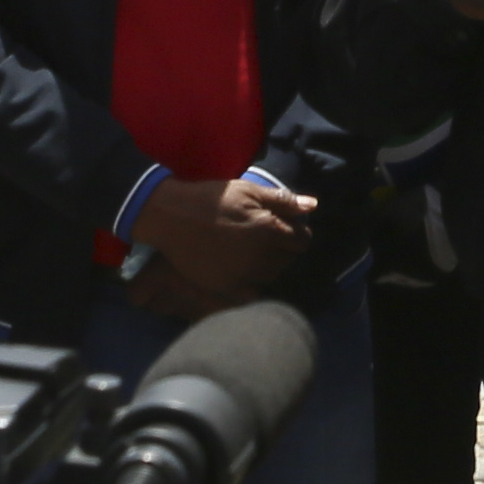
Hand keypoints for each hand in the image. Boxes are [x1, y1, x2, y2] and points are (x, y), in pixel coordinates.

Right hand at [132, 171, 320, 311]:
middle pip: (288, 259)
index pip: (302, 240)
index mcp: (269, 229)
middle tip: (265, 237)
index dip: (296, 232)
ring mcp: (243, 275)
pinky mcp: (226, 287)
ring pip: (272, 276)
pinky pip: (252, 292)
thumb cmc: (211, 199)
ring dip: (269, 266)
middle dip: (283, 248)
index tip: (284, 227)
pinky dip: (253, 283)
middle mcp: (260, 256)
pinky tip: (241, 268)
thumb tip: (313, 205)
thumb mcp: (248, 190)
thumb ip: (283, 201)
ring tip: (251, 252)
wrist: (171, 216)